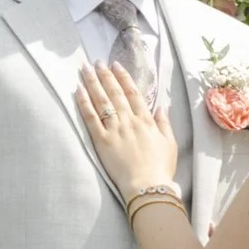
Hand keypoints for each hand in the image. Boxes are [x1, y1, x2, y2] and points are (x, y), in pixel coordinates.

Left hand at [77, 58, 179, 202]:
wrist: (148, 186)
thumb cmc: (160, 169)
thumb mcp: (170, 143)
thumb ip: (165, 123)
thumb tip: (161, 107)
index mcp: (146, 121)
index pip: (133, 93)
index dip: (123, 78)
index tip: (116, 65)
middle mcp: (130, 121)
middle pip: (115, 93)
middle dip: (105, 75)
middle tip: (96, 62)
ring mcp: (115, 130)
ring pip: (102, 101)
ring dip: (93, 83)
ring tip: (85, 69)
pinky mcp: (102, 141)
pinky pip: (91, 118)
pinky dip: (84, 102)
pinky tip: (78, 90)